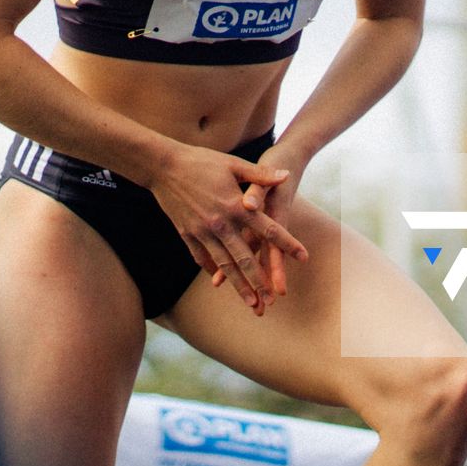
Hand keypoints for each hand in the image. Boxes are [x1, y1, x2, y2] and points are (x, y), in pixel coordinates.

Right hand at [149, 142, 306, 315]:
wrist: (162, 166)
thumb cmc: (201, 161)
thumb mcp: (234, 164)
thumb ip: (260, 175)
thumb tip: (286, 176)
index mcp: (236, 206)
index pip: (268, 229)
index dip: (287, 243)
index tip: (304, 258)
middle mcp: (220, 223)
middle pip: (244, 258)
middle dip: (260, 282)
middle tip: (272, 301)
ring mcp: (202, 232)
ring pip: (224, 265)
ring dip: (239, 286)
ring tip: (252, 304)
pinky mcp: (186, 234)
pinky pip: (201, 257)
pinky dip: (212, 269)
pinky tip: (220, 280)